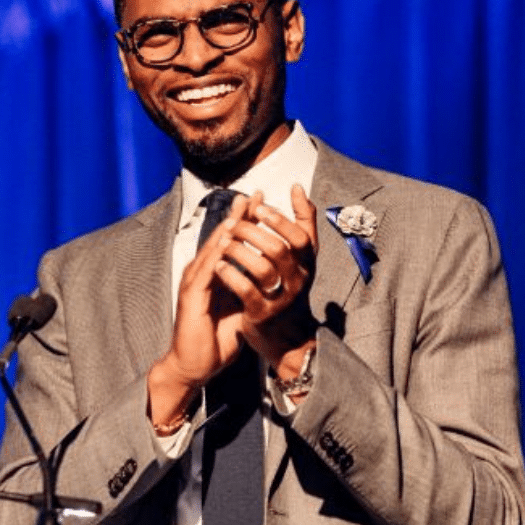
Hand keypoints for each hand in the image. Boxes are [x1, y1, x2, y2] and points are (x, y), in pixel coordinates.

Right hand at [148, 195, 248, 426]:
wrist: (194, 365)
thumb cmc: (215, 340)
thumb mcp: (239, 309)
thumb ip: (248, 290)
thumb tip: (268, 279)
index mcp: (214, 276)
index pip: (230, 241)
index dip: (246, 221)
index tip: (263, 202)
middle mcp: (201, 274)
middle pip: (220, 237)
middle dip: (238, 216)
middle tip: (254, 194)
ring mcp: (194, 283)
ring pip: (211, 249)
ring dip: (226, 229)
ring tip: (242, 210)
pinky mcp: (191, 296)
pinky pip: (205, 271)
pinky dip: (216, 255)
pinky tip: (226, 242)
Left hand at [214, 185, 318, 377]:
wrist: (285, 337)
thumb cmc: (286, 287)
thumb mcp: (298, 258)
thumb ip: (300, 224)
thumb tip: (297, 187)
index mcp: (306, 264)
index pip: (302, 236)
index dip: (282, 219)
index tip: (259, 205)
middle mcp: (298, 281)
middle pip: (279, 249)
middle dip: (253, 232)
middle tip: (232, 223)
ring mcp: (281, 299)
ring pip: (263, 269)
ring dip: (239, 252)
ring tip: (223, 243)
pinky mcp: (263, 315)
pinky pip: (247, 291)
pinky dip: (231, 275)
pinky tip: (218, 265)